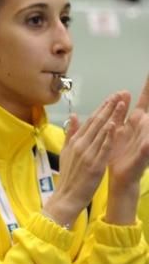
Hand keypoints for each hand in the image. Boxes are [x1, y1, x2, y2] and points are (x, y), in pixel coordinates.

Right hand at [44, 93, 125, 225]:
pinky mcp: (94, 164)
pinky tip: (114, 125)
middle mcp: (81, 144)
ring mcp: (87, 153)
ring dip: (112, 116)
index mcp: (75, 141)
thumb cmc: (69, 176)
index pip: (90, 120)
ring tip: (121, 103)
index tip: (111, 96)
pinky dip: (109, 136)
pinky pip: (103, 147)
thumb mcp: (67, 152)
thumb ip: (71, 134)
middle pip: (97, 122)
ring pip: (102, 131)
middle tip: (120, 93)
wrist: (66, 196)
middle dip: (109, 107)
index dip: (101, 108)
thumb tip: (74, 116)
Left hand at [105, 75, 148, 222]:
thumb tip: (122, 93)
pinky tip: (147, 140)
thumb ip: (119, 112)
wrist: (121, 176)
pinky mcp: (144, 153)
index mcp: (135, 121)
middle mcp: (143, 127)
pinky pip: (147, 146)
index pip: (144, 100)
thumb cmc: (119, 152)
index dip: (148, 87)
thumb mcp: (117, 129)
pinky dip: (147, 142)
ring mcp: (146, 139)